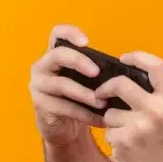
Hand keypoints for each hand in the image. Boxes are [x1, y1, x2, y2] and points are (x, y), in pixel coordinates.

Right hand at [29, 24, 108, 145]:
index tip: (86, 42)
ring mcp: (38, 85)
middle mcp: (42, 66)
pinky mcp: (40, 105)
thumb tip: (123, 72)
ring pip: (62, 84)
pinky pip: (65, 107)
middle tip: (97, 73)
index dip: (70, 33)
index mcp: (55, 55)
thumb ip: (96, 71)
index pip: (57, 34)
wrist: (65, 128)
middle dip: (79, 61)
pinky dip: (86, 114)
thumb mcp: (88, 81)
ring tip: (103, 102)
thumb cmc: (80, 99)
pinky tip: (101, 120)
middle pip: (58, 55)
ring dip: (85, 94)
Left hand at [95, 51, 162, 161]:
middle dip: (106, 88)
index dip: (136, 57)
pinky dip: (114, 138)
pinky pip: (108, 132)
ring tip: (128, 134)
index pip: (155, 66)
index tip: (123, 58)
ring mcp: (139, 126)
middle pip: (120, 84)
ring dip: (113, 121)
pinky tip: (127, 147)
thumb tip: (131, 74)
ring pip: (110, 112)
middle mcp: (157, 110)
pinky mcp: (124, 142)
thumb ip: (159, 95)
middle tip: (100, 94)